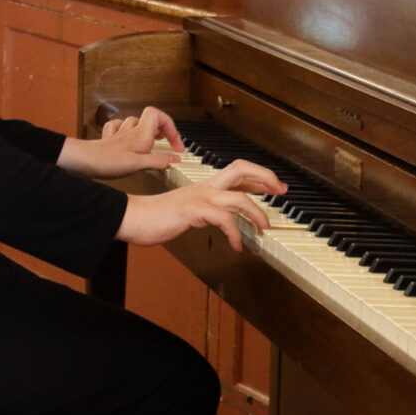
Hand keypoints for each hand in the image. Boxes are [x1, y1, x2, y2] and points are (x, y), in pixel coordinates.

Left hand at [59, 106, 186, 178]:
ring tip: (152, 141)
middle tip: (167, 142)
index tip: (177, 145)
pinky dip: (126, 131)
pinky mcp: (109, 140)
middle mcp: (130, 131)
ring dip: (145, 130)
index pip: (159, 115)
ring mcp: (119, 134)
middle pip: (150, 119)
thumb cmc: (107, 161)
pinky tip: (127, 138)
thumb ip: (158, 161)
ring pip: (135, 123)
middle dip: (162, 129)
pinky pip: (118, 128)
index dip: (171, 127)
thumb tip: (175, 159)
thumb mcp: (138, 165)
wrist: (84, 161)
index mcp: (140, 134)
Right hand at [116, 159, 287, 250]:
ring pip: (238, 198)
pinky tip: (237, 245)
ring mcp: (199, 197)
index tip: (276, 186)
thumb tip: (228, 216)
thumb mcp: (190, 209)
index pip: (238, 172)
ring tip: (263, 230)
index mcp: (205, 185)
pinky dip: (235, 233)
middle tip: (280, 191)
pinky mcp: (193, 210)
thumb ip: (209, 209)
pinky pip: (223, 219)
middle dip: (265, 177)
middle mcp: (205, 187)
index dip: (261, 176)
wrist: (135, 218)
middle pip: (241, 169)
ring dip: (257, 214)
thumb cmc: (159, 216)